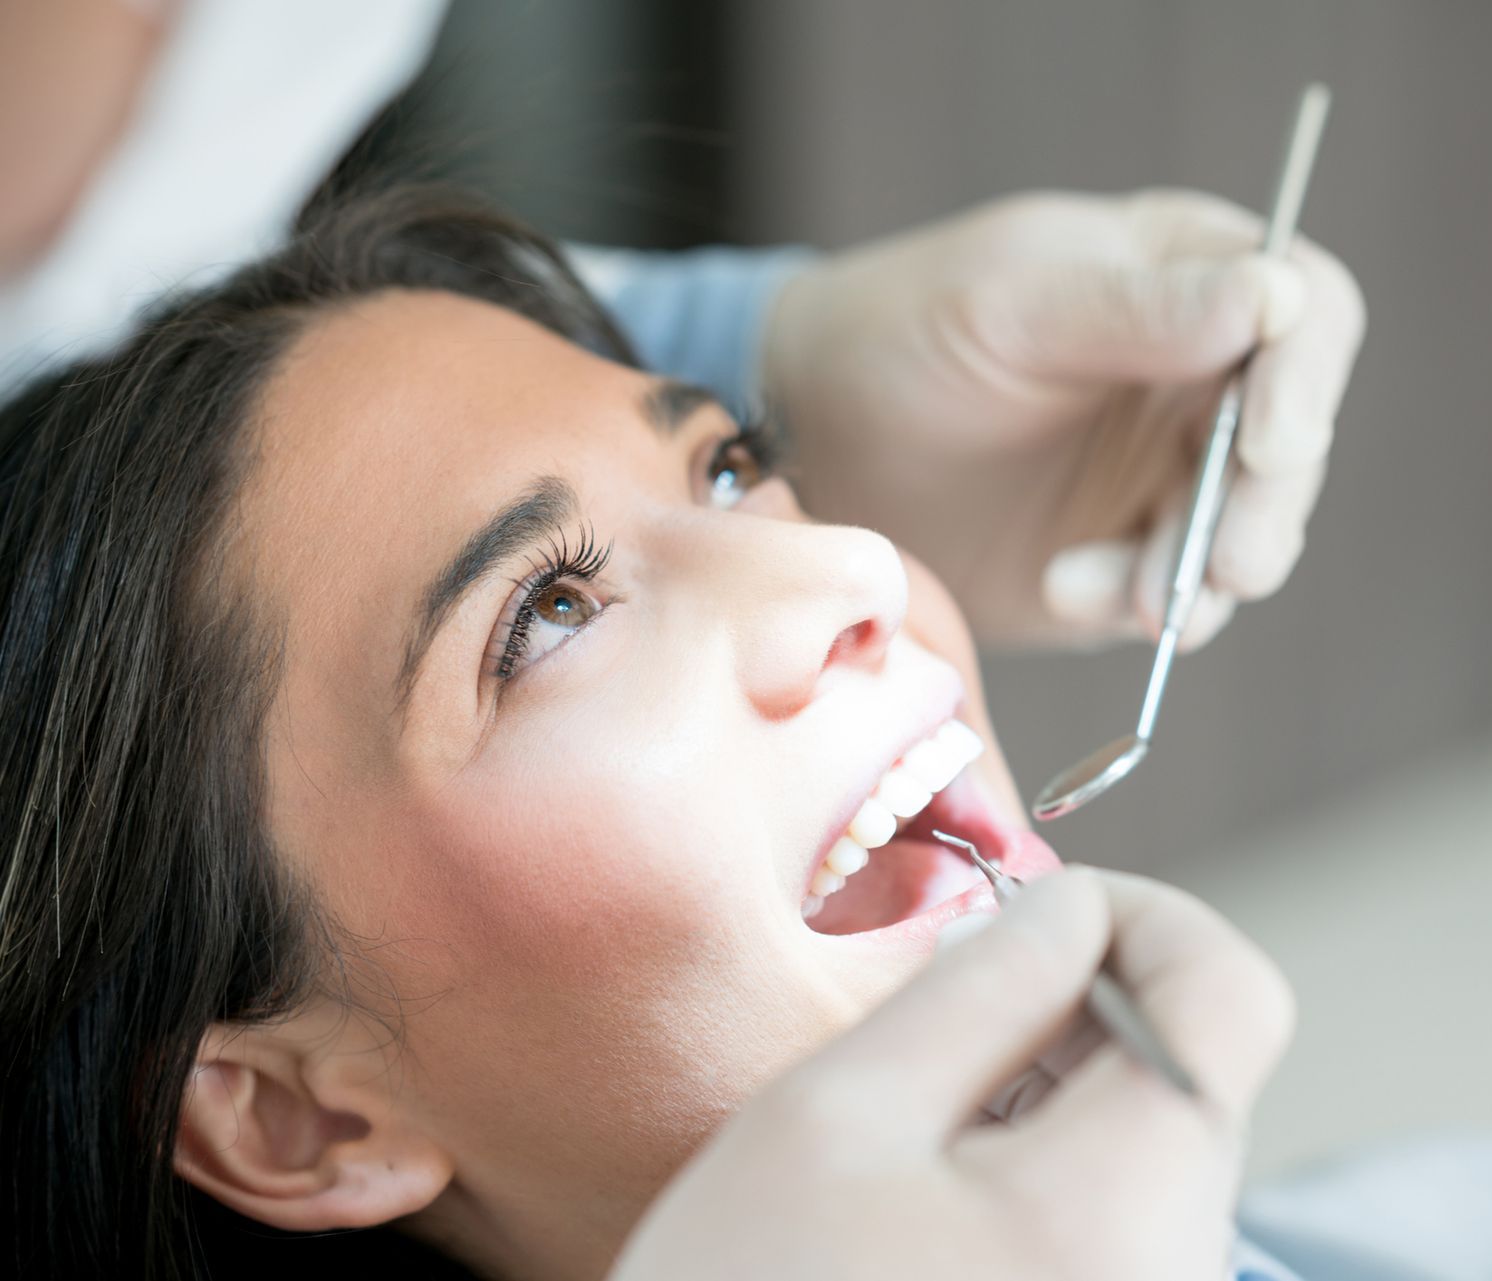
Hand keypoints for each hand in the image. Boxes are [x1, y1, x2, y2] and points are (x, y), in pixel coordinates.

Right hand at [608, 869, 1293, 1280]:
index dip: (1138, 913)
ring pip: (1142, 1137)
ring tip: (911, 1120)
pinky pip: (1112, 1212)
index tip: (1035, 912)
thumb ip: (974, 988)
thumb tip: (1064, 906)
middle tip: (938, 1011)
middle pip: (1183, 1065)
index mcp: (1123, 1212)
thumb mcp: (835, 1118)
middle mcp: (1175, 1277)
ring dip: (1041, 1084)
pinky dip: (1035, 1161)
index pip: (1230, 991)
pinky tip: (928, 1190)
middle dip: (1070, 1002)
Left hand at [764, 189, 1365, 649]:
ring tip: (1125, 599)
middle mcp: (1193, 383)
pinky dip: (1133, 606)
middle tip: (1226, 568)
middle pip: (1289, 448)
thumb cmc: (901, 332)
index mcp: (1186, 281)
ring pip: (1240, 535)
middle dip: (1263, 511)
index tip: (1270, 445)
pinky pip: (1166, 595)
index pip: (1304, 316)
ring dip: (1198, 575)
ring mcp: (1160, 478)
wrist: (815, 437)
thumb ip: (1139, 308)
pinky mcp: (1119, 557)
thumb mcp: (1010, 305)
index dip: (1306, 381)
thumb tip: (1277, 297)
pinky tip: (1064, 588)